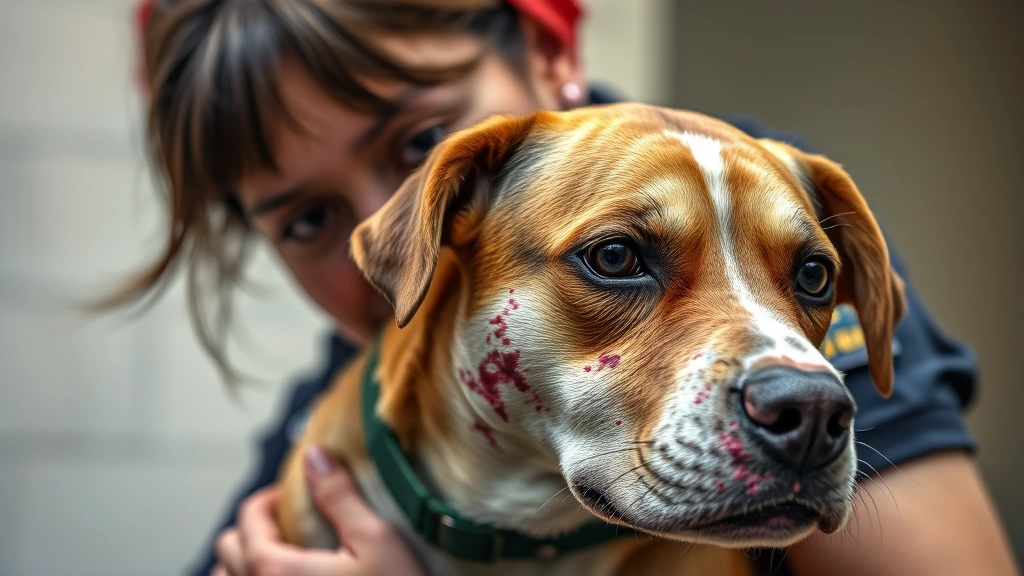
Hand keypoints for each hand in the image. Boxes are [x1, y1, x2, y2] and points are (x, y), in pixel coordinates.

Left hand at [212, 446, 426, 575]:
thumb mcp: (376, 542)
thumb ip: (339, 496)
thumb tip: (316, 456)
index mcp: (273, 569)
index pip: (248, 516)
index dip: (270, 497)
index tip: (295, 495)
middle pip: (228, 549)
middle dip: (254, 529)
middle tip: (289, 524)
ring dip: (244, 566)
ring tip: (282, 561)